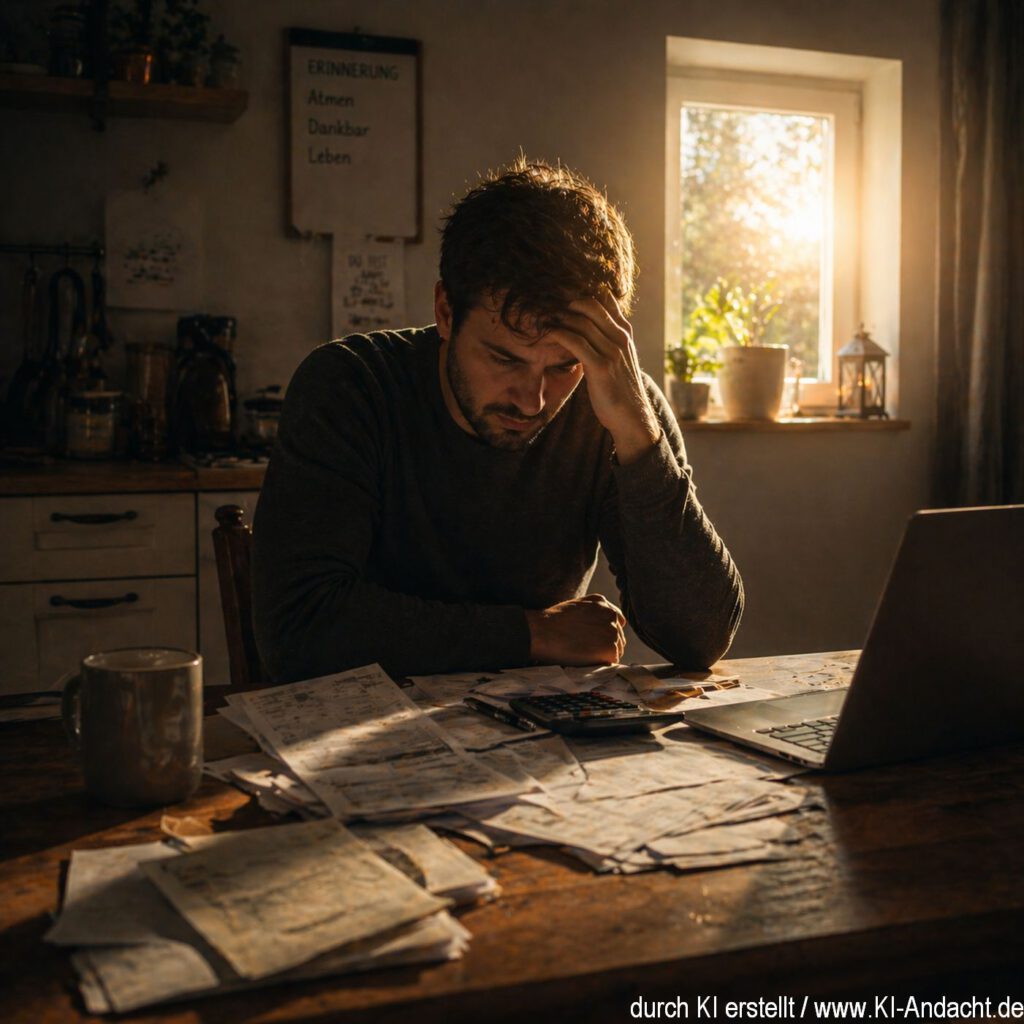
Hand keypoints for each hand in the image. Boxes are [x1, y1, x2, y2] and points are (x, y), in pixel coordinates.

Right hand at [524, 594, 626, 665]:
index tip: (596, 640)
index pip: (615, 621)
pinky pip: (612, 661)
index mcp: (602, 603)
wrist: (543, 632)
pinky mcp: (610, 649)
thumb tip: (596, 628)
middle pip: (618, 636)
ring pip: (616, 649)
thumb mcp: (575, 607)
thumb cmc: (551, 622)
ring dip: (604, 654)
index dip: (605, 632)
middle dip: (606, 644)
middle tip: (588, 651)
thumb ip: (591, 613)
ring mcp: (613, 632)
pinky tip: (588, 662)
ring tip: (586, 657)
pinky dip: (602, 664)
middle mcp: (611, 615)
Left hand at [549, 292, 660, 463]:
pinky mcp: (601, 366)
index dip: (581, 292)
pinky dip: (559, 334)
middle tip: (547, 305)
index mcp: (624, 332)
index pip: (605, 299)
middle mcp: (620, 337)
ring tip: (542, 317)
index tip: (560, 295)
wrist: (632, 416)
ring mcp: (612, 351)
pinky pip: (576, 342)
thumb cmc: (619, 388)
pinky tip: (547, 333)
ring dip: (558, 317)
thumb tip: (585, 328)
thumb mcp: (617, 358)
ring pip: (581, 321)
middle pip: (591, 304)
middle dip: (566, 301)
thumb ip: (605, 340)